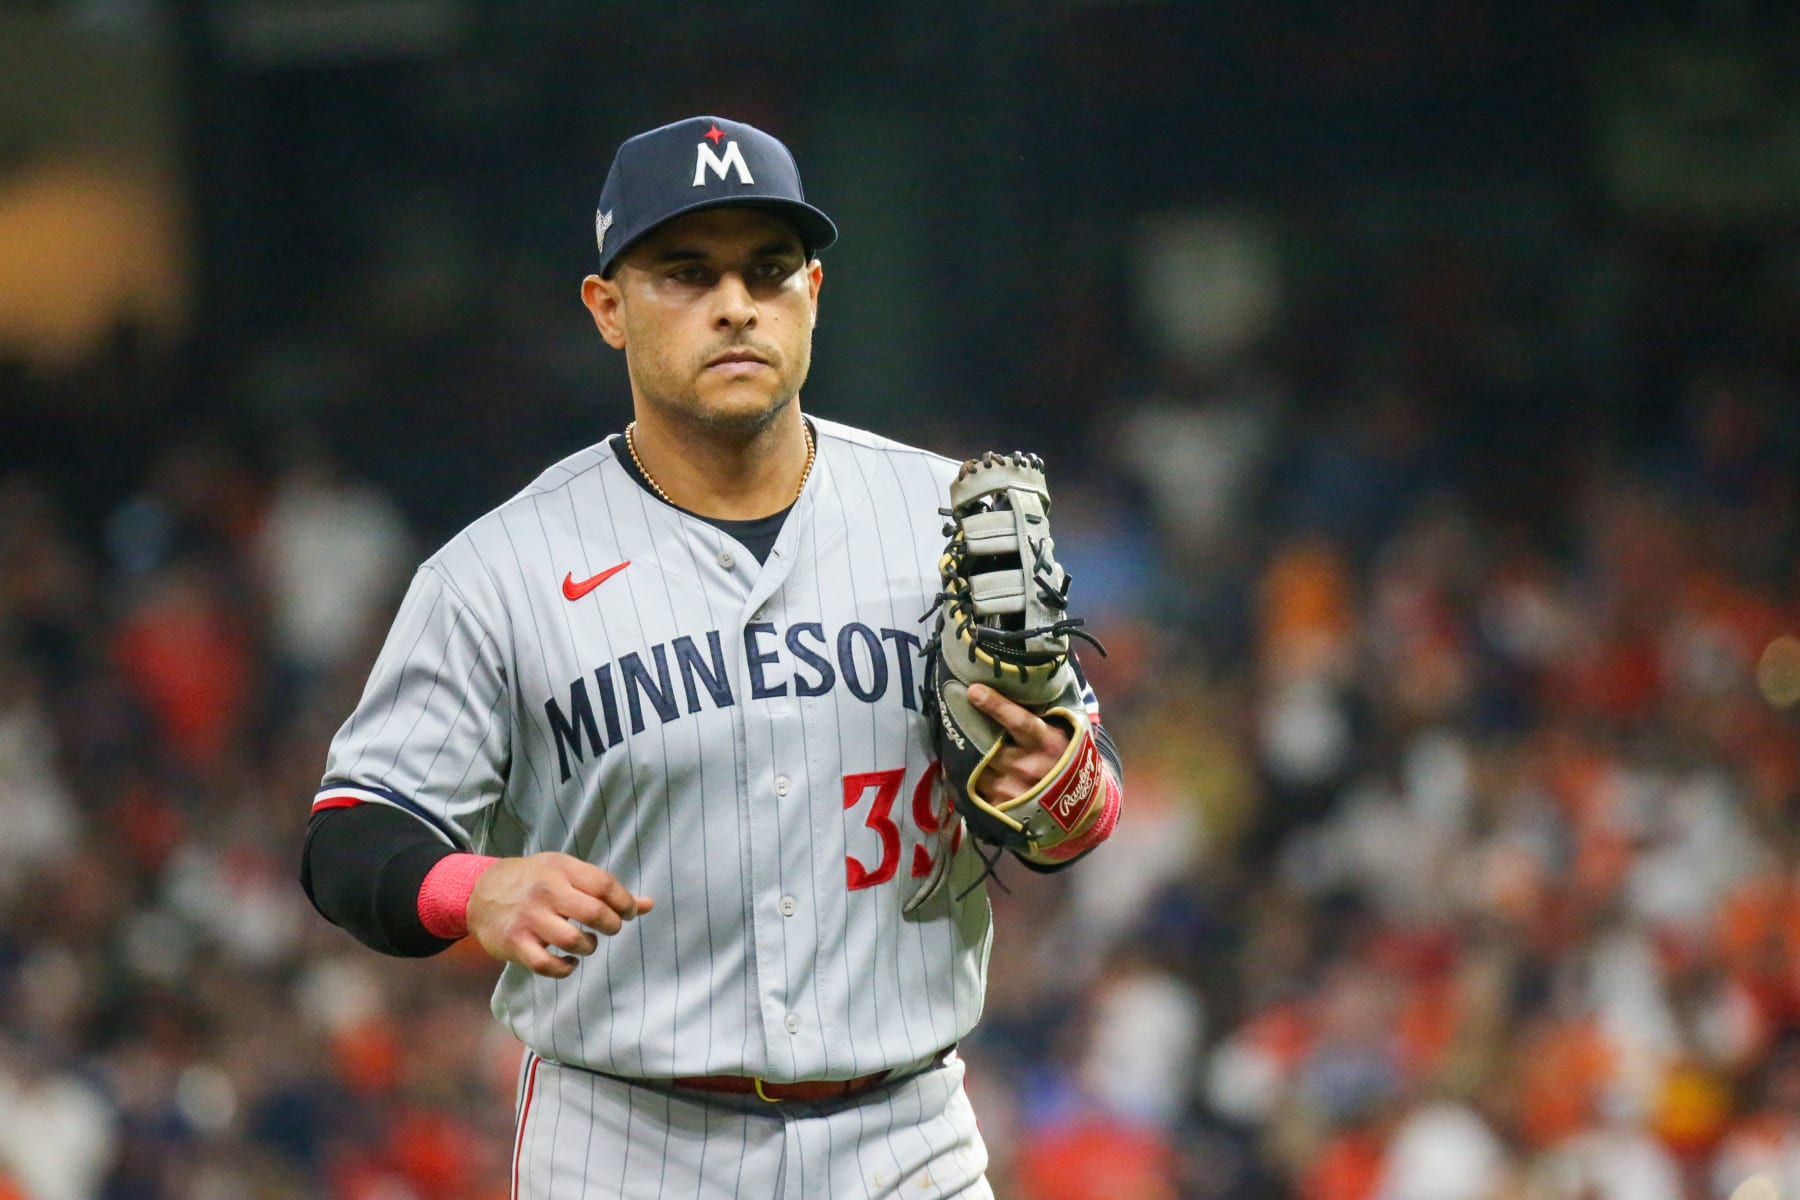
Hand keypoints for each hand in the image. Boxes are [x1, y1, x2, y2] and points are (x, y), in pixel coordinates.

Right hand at [466, 853, 653, 978]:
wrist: (480, 891)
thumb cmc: (534, 880)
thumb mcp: (567, 873)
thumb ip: (606, 889)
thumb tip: (649, 905)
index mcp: (562, 869)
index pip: (605, 885)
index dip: (624, 902)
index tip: (627, 912)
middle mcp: (546, 891)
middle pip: (594, 913)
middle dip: (611, 925)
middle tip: (609, 928)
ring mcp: (529, 918)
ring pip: (573, 940)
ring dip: (589, 946)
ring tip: (586, 943)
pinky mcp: (515, 943)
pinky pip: (547, 965)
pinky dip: (565, 968)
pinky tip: (570, 961)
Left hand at [966, 683, 1069, 804]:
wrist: (1080, 806)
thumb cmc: (1066, 760)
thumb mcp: (1061, 735)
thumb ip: (1037, 718)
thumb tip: (1009, 689)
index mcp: (1046, 744)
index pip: (1019, 721)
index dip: (995, 705)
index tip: (974, 691)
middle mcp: (1028, 768)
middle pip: (987, 745)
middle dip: (971, 732)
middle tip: (958, 719)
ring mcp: (1013, 790)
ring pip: (975, 767)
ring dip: (968, 757)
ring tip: (963, 746)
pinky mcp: (1001, 808)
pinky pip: (974, 788)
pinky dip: (968, 778)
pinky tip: (967, 770)